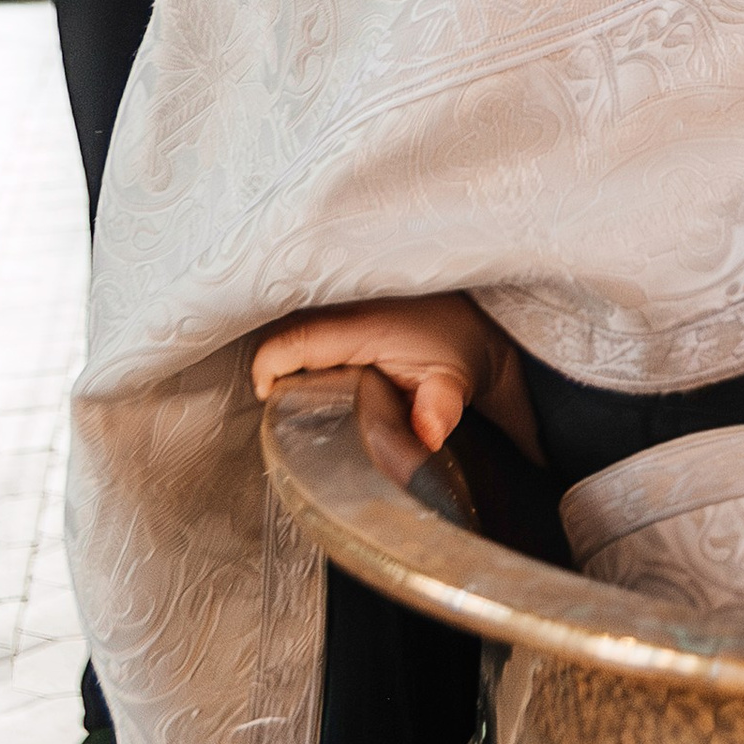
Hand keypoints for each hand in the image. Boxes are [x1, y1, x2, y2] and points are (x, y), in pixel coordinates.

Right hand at [251, 293, 541, 461]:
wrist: (475, 325)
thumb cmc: (460, 351)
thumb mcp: (455, 379)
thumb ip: (441, 406)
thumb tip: (430, 434)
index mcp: (360, 325)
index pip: (291, 341)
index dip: (267, 369)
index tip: (269, 400)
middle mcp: (342, 311)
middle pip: (282, 339)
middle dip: (275, 373)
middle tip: (285, 409)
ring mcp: (340, 309)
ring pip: (290, 334)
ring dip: (286, 364)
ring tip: (298, 399)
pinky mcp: (341, 315)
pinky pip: (303, 331)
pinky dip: (298, 354)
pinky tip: (310, 382)